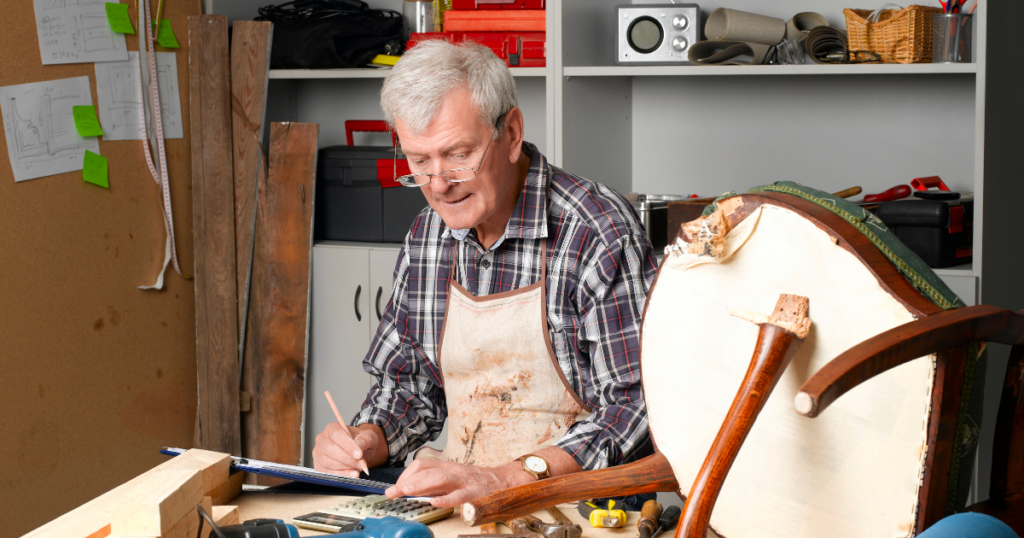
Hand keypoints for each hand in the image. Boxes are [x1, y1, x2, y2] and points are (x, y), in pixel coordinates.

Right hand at [312, 423, 385, 477]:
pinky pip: (326, 472)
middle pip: (329, 449)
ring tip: (357, 469)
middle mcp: (322, 439)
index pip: (336, 434)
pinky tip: (351, 474)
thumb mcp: (368, 436)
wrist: (358, 451)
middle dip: (346, 459)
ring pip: (327, 462)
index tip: (359, 454)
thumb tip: (359, 444)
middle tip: (360, 464)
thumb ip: (365, 439)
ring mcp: (318, 453)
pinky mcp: (319, 466)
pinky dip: (340, 475)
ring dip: (344, 468)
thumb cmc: (360, 441)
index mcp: (332, 428)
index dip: (347, 445)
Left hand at [384, 459, 515, 506]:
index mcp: (446, 467)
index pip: (421, 465)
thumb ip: (433, 483)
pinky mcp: (475, 493)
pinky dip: (446, 499)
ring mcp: (464, 481)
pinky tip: (435, 503)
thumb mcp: (452, 478)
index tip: (395, 488)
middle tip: (392, 493)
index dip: (406, 475)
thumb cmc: (476, 481)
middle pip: (427, 471)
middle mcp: (453, 471)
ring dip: (421, 485)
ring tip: (407, 492)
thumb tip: (409, 491)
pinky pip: (459, 496)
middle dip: (407, 482)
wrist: (504, 480)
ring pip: (440, 479)